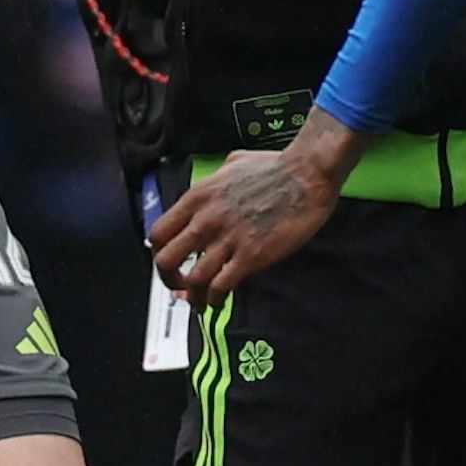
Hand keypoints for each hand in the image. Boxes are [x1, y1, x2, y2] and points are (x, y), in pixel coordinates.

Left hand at [150, 149, 342, 301]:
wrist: (307, 175)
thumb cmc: (276, 166)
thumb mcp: (233, 163)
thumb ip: (214, 179)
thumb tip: (211, 188)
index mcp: (198, 197)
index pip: (158, 233)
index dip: (158, 253)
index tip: (168, 260)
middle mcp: (206, 220)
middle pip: (166, 261)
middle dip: (169, 279)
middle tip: (179, 286)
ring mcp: (227, 240)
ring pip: (193, 280)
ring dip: (193, 297)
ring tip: (200, 302)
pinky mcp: (250, 256)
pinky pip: (221, 287)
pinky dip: (215, 299)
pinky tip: (219, 301)